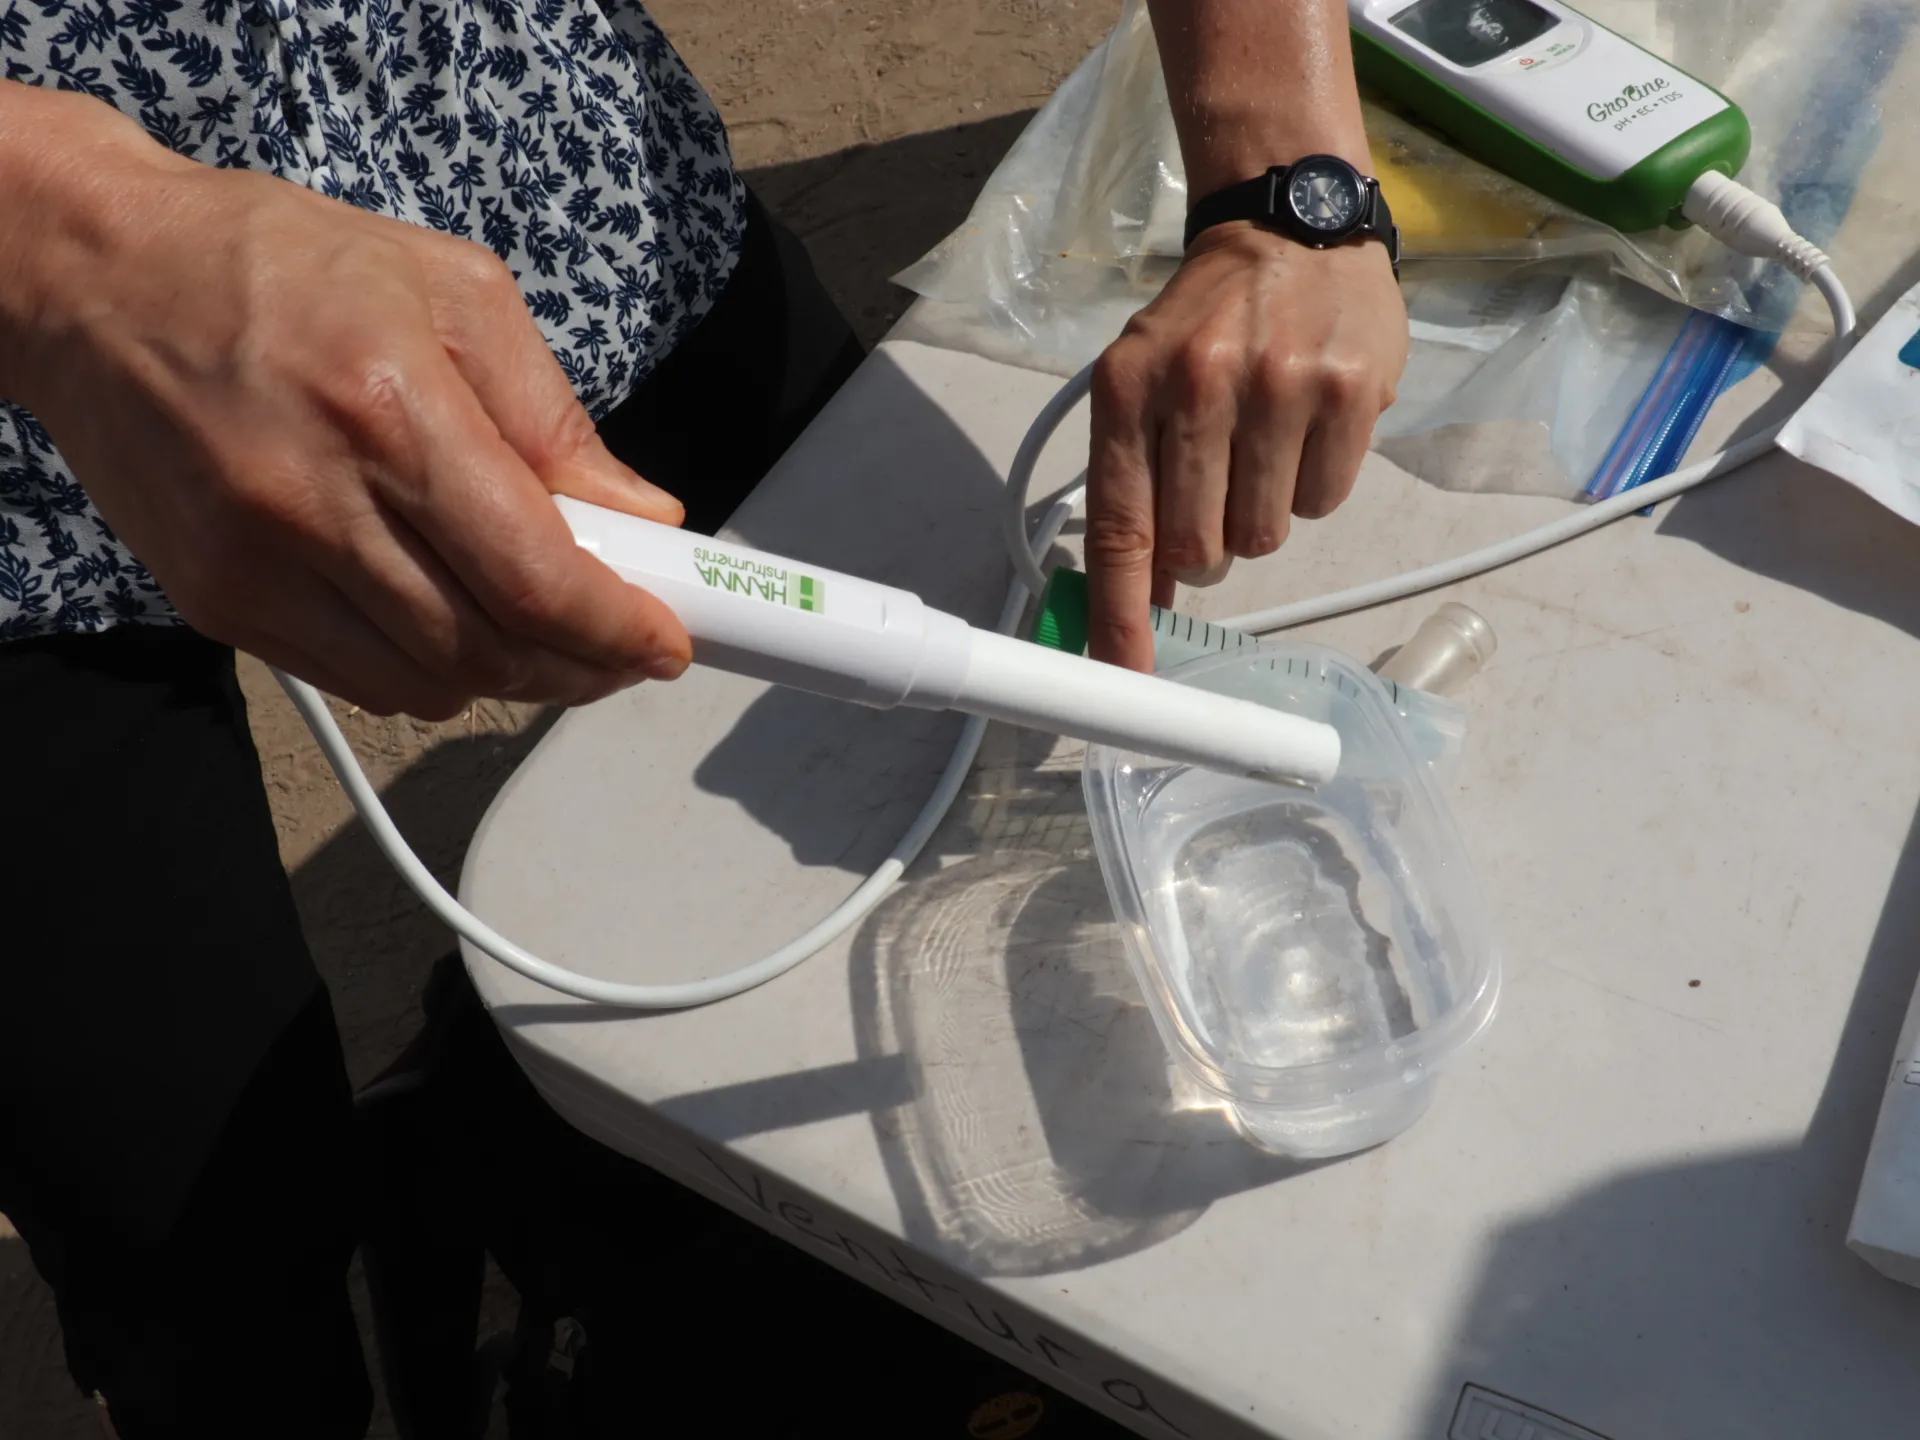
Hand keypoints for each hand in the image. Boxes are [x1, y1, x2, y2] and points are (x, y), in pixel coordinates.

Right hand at [1, 89, 689, 719]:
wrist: (94, 281)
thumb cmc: (276, 267)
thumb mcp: (453, 294)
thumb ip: (555, 419)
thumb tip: (642, 515)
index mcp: (389, 411)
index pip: (534, 576)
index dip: (618, 631)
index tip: (665, 642)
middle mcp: (315, 503)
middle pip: (488, 651)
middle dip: (580, 666)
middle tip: (621, 644)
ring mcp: (257, 566)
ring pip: (429, 685)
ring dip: (512, 677)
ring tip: (548, 633)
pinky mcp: (218, 602)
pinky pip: (360, 683)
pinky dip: (432, 675)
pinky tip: (455, 624)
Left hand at [1084, 224, 1407, 670]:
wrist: (1293, 228)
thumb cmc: (1208, 318)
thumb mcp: (1141, 380)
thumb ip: (1132, 483)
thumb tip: (1139, 598)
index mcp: (1130, 387)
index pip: (1122, 527)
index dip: (1122, 612)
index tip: (1124, 673)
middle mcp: (1199, 386)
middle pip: (1195, 548)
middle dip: (1201, 549)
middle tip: (1214, 495)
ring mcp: (1279, 388)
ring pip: (1262, 535)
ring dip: (1259, 514)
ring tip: (1263, 446)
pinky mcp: (1349, 392)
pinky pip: (1323, 502)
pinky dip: (1313, 485)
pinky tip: (1307, 431)